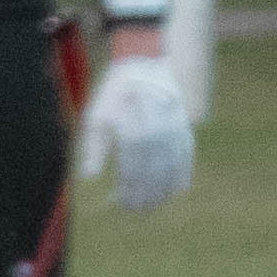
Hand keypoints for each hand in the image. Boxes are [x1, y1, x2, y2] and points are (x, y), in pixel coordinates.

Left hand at [77, 47, 192, 213]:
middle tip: (134, 211)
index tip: (117, 203)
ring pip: (172, 167)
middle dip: (145, 195)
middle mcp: (160, 132)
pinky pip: (187, 156)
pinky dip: (183, 174)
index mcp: (136, 129)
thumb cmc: (116, 92)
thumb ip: (94, 147)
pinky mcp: (185, 128)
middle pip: (154, 172)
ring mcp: (176, 131)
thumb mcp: (97, 115)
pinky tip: (177, 190)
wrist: (147, 64)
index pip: (133, 169)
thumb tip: (89, 177)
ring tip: (151, 207)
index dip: (127, 189)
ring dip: (162, 190)